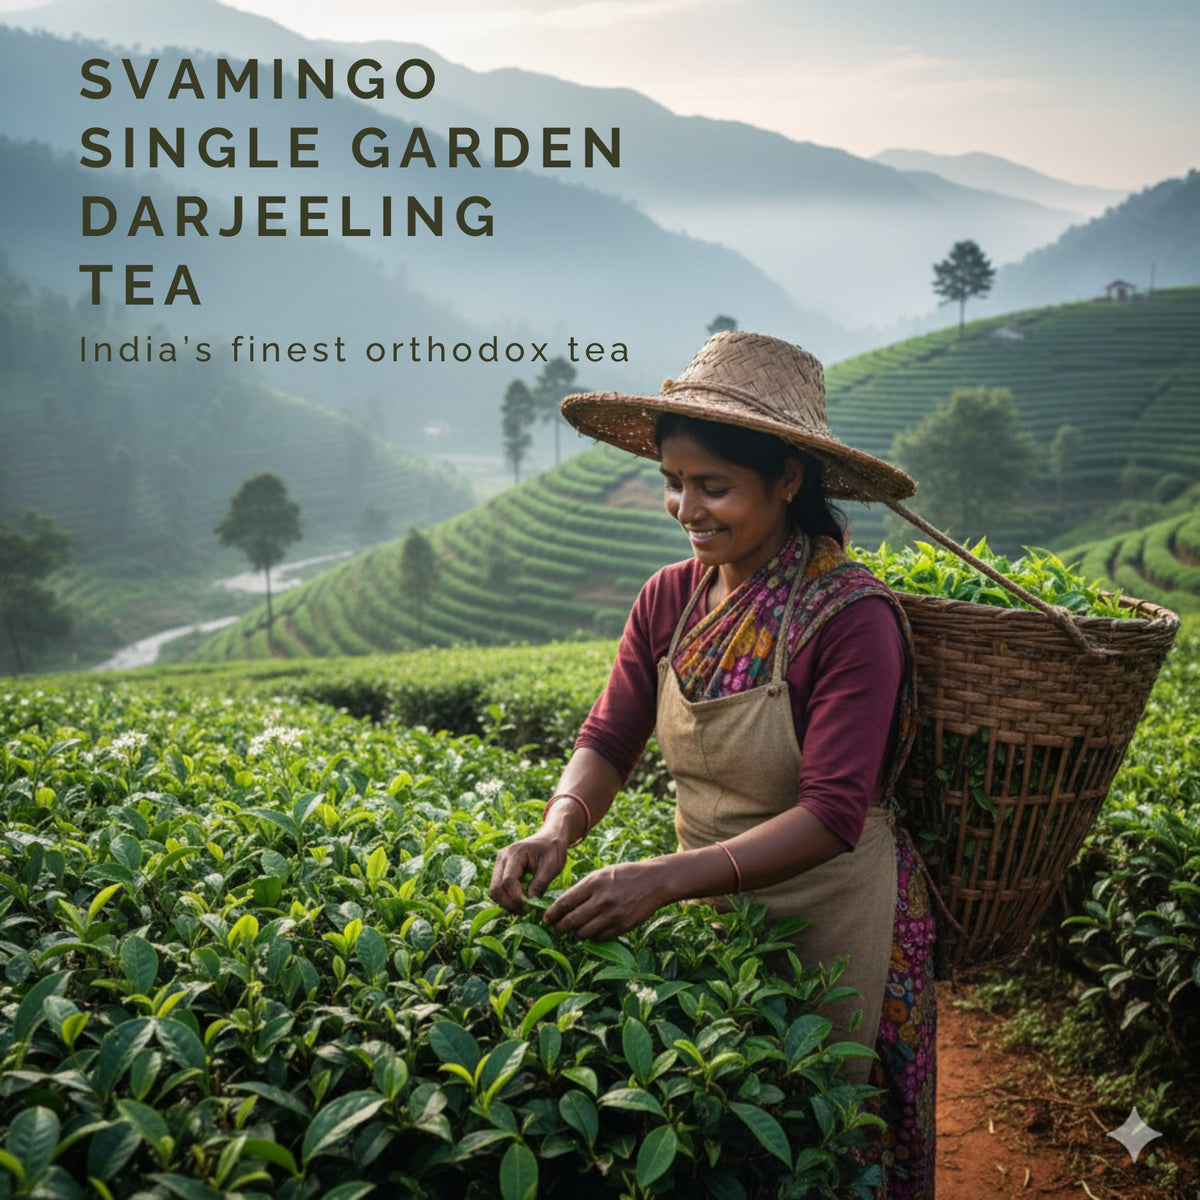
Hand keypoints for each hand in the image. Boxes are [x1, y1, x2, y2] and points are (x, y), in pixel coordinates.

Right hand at [489, 831, 568, 912]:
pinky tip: (520, 900)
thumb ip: (540, 884)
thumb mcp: (552, 866)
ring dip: (506, 903)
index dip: (517, 898)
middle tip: (527, 911)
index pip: (508, 881)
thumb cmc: (552, 850)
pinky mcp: (500, 870)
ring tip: (524, 907)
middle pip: (496, 888)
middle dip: (510, 904)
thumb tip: (529, 903)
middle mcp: (502, 857)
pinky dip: (506, 899)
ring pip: (494, 891)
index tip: (530, 908)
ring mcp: (499, 863)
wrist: (549, 839)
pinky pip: (497, 889)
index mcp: (515, 853)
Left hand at [544, 860, 666, 940]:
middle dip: (560, 928)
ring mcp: (612, 915)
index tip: (546, 919)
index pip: (565, 903)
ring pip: (583, 933)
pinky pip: (599, 938)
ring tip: (576, 929)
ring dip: (576, 933)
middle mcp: (602, 900)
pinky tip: (593, 930)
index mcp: (594, 883)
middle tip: (557, 928)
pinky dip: (592, 936)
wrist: (654, 881)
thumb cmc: (624, 875)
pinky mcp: (622, 927)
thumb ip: (583, 889)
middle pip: (571, 921)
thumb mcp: (601, 874)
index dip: (552, 914)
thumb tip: (563, 906)